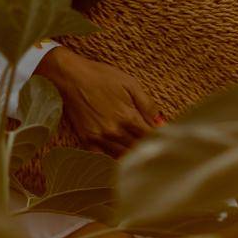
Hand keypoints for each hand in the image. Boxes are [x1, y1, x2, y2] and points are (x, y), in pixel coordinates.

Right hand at [36, 47, 160, 156]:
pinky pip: (102, 158)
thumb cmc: (101, 77)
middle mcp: (114, 131)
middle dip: (148, 149)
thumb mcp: (130, 83)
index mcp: (127, 117)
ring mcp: (99, 138)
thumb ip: (147, 104)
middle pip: (137, 149)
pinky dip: (113, 160)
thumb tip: (160, 122)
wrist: (71, 77)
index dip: (160, 139)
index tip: (166, 140)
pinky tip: (120, 158)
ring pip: (122, 157)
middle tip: (157, 150)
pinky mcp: (87, 140)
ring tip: (141, 156)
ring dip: (133, 157)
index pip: (150, 137)